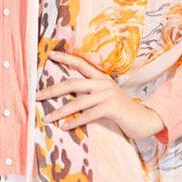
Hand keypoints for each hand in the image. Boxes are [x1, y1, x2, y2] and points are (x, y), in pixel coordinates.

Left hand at [37, 49, 165, 140]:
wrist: (144, 120)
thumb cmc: (121, 110)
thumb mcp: (105, 97)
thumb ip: (90, 93)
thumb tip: (69, 96)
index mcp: (101, 77)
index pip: (81, 63)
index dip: (65, 58)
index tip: (49, 55)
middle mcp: (103, 83)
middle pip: (73, 83)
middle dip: (52, 90)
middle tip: (37, 96)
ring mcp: (107, 95)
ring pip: (77, 102)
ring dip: (60, 111)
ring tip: (47, 118)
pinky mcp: (111, 108)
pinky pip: (87, 115)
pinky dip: (74, 121)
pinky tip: (64, 126)